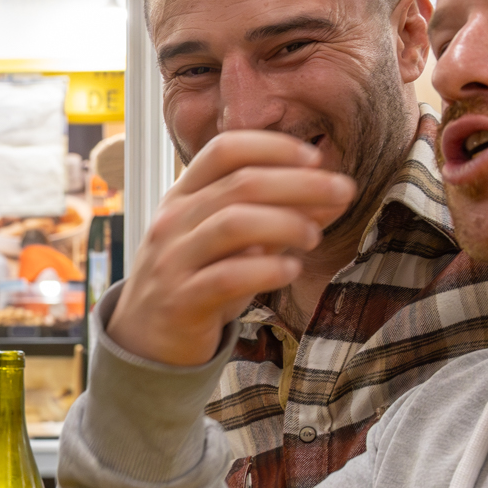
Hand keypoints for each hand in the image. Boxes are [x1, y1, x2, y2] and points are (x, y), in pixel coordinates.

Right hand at [105, 131, 352, 365]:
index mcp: (182, 196)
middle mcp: (173, 221)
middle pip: (241, 183)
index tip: (316, 158)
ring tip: (315, 237)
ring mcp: (173, 259)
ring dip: (287, 223)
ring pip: (235, 224)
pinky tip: (291, 270)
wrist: (145, 340)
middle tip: (342, 190)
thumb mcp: (230, 243)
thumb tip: (332, 196)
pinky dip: (268, 269)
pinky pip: (229, 276)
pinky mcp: (181, 300)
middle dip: (301, 182)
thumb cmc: (194, 282)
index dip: (274, 147)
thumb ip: (274, 217)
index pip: (225, 150)